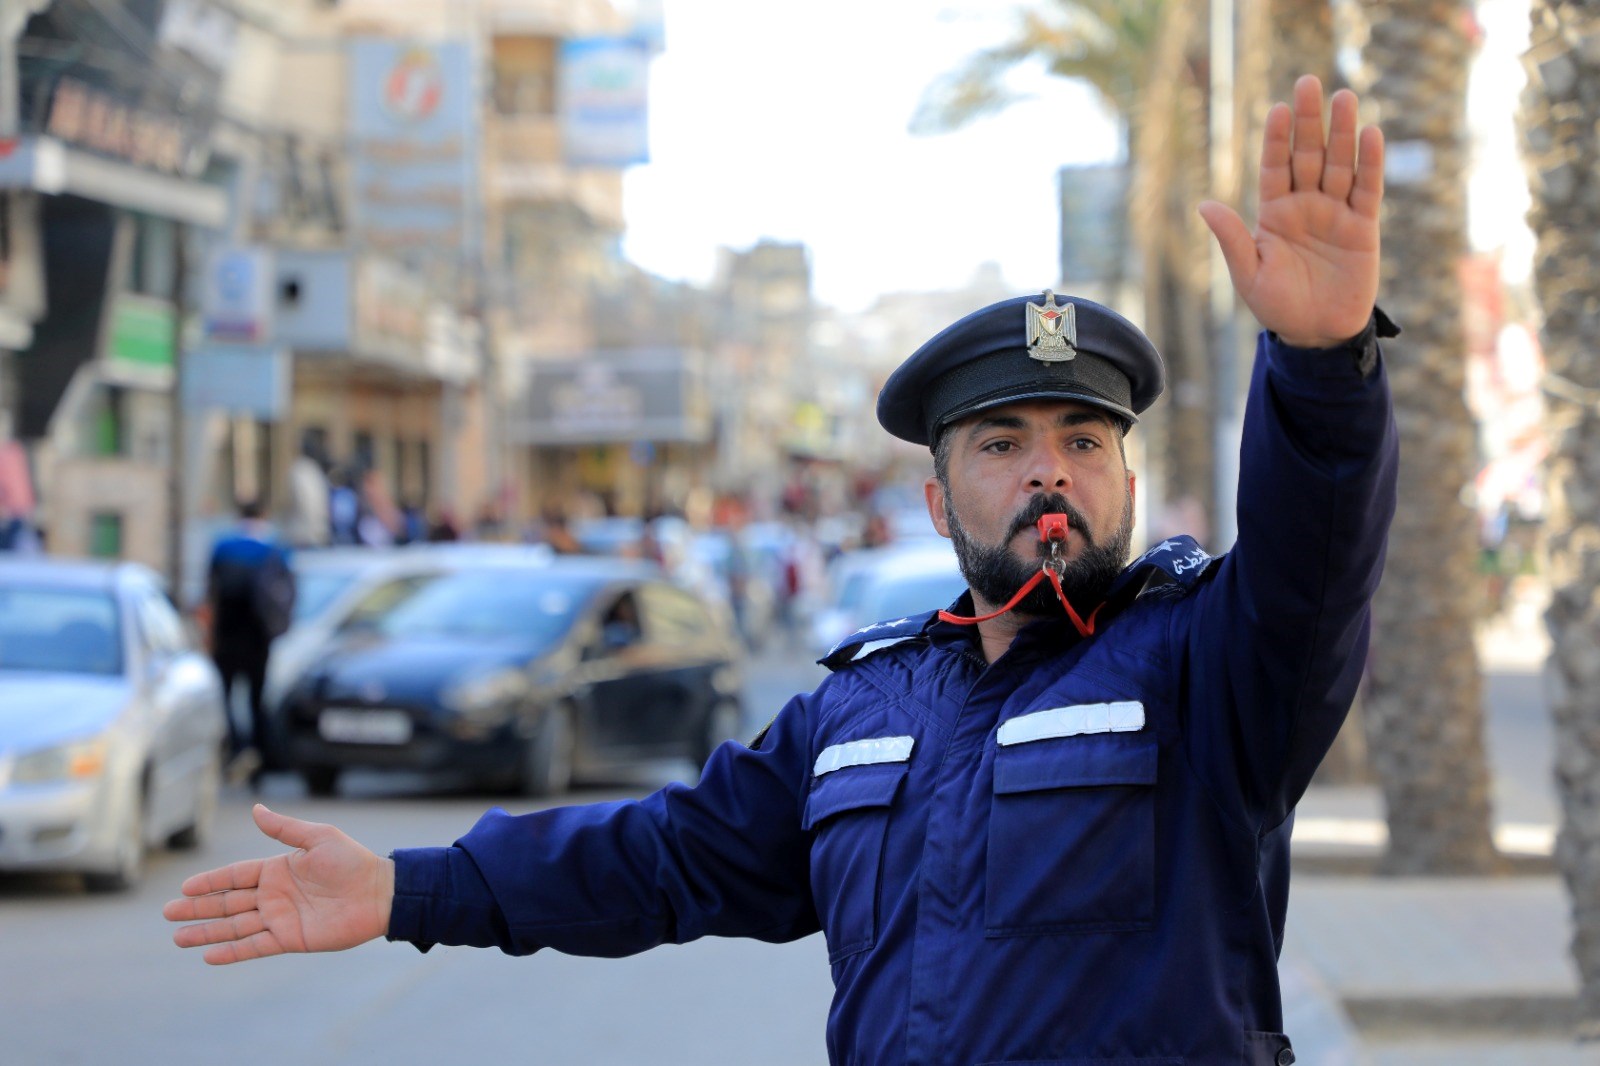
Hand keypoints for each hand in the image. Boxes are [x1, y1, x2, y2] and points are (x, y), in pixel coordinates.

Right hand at [164, 804, 393, 964]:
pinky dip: (232, 951)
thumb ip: (284, 829)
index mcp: (277, 870)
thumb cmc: (353, 861)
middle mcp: (274, 895)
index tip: (183, 888)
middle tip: (168, 913)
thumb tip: (255, 810)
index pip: (234, 876)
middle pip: (227, 903)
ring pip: (235, 926)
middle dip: (198, 908)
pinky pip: (255, 946)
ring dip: (207, 932)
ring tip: (178, 937)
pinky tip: (208, 955)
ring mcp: (280, 918)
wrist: (380, 892)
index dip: (209, 882)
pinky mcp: (291, 938)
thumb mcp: (318, 838)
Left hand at [1198, 75, 1383, 348]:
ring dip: (1341, 132)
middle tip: (1309, 82)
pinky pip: (1366, 190)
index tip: (1278, 109)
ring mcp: (1335, 213)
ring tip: (1343, 97)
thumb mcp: (1249, 274)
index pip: (1275, 167)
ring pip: (1339, 165)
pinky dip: (1369, 164)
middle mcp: (1305, 206)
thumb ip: (1232, 239)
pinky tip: (1370, 135)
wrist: (1316, 334)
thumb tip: (1205, 205)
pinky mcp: (1362, 227)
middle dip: (1308, 121)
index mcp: (1274, 214)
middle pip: (1308, 155)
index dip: (1277, 139)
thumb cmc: (1278, 306)